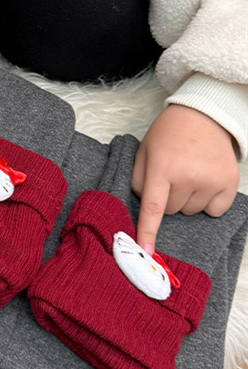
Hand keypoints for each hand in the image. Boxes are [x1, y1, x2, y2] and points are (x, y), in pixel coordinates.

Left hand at [132, 104, 240, 253]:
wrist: (202, 116)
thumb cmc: (168, 135)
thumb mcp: (143, 151)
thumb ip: (137, 181)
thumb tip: (142, 211)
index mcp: (162, 167)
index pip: (153, 207)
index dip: (148, 231)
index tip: (145, 251)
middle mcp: (188, 176)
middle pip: (172, 211)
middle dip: (169, 198)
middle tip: (173, 175)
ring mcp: (212, 180)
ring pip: (191, 212)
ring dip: (188, 199)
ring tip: (189, 174)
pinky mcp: (230, 183)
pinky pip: (214, 211)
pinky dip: (208, 202)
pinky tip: (205, 181)